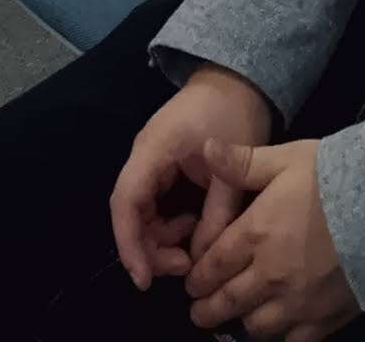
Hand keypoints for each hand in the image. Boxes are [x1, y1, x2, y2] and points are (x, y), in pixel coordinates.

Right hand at [109, 67, 274, 291]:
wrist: (237, 84)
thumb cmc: (235, 116)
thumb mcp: (232, 170)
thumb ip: (218, 214)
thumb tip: (204, 258)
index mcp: (153, 151)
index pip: (126, 202)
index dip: (130, 244)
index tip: (144, 279)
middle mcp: (143, 159)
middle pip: (132, 214)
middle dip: (153, 248)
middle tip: (188, 267)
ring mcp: (150, 165)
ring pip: (143, 215)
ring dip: (164, 240)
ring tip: (197, 248)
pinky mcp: (162, 171)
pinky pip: (156, 207)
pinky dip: (173, 226)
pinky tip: (197, 228)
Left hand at [179, 136, 355, 336]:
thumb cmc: (334, 178)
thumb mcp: (286, 159)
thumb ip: (242, 162)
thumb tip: (204, 148)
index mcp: (255, 234)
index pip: (213, 265)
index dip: (198, 277)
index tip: (191, 283)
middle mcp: (270, 274)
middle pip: (228, 301)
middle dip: (208, 308)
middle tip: (200, 311)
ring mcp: (298, 302)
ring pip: (257, 326)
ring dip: (243, 322)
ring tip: (239, 319)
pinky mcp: (326, 318)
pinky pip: (295, 341)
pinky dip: (283, 338)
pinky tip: (280, 330)